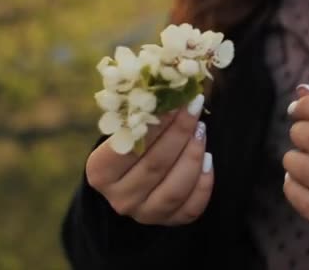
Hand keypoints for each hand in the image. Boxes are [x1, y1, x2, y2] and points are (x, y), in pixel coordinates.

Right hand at [86, 94, 213, 225]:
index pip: (129, 147)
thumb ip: (141, 113)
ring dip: (193, 156)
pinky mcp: (168, 222)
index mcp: (100, 172)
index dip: (155, 123)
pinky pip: (192, 207)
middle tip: (194, 108)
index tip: (175, 100)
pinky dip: (204, 182)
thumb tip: (171, 86)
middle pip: (155, 166)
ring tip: (201, 130)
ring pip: (175, 188)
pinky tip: (209, 160)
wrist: (128, 179)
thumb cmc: (129, 144)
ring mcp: (144, 214)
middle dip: (179, 133)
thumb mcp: (125, 128)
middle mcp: (119, 198)